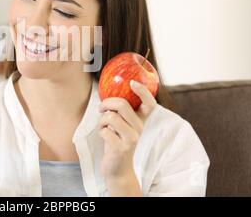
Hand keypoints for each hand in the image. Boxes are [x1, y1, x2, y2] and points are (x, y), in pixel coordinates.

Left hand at [98, 80, 156, 195]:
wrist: (118, 169)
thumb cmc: (117, 142)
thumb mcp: (122, 125)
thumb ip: (120, 111)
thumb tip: (107, 91)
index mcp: (141, 120)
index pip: (150, 103)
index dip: (143, 91)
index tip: (132, 82)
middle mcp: (139, 128)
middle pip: (122, 104)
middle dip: (106, 103)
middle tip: (101, 108)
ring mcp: (132, 139)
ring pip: (111, 117)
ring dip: (101, 120)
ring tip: (103, 126)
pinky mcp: (121, 148)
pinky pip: (104, 131)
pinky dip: (100, 131)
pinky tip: (104, 137)